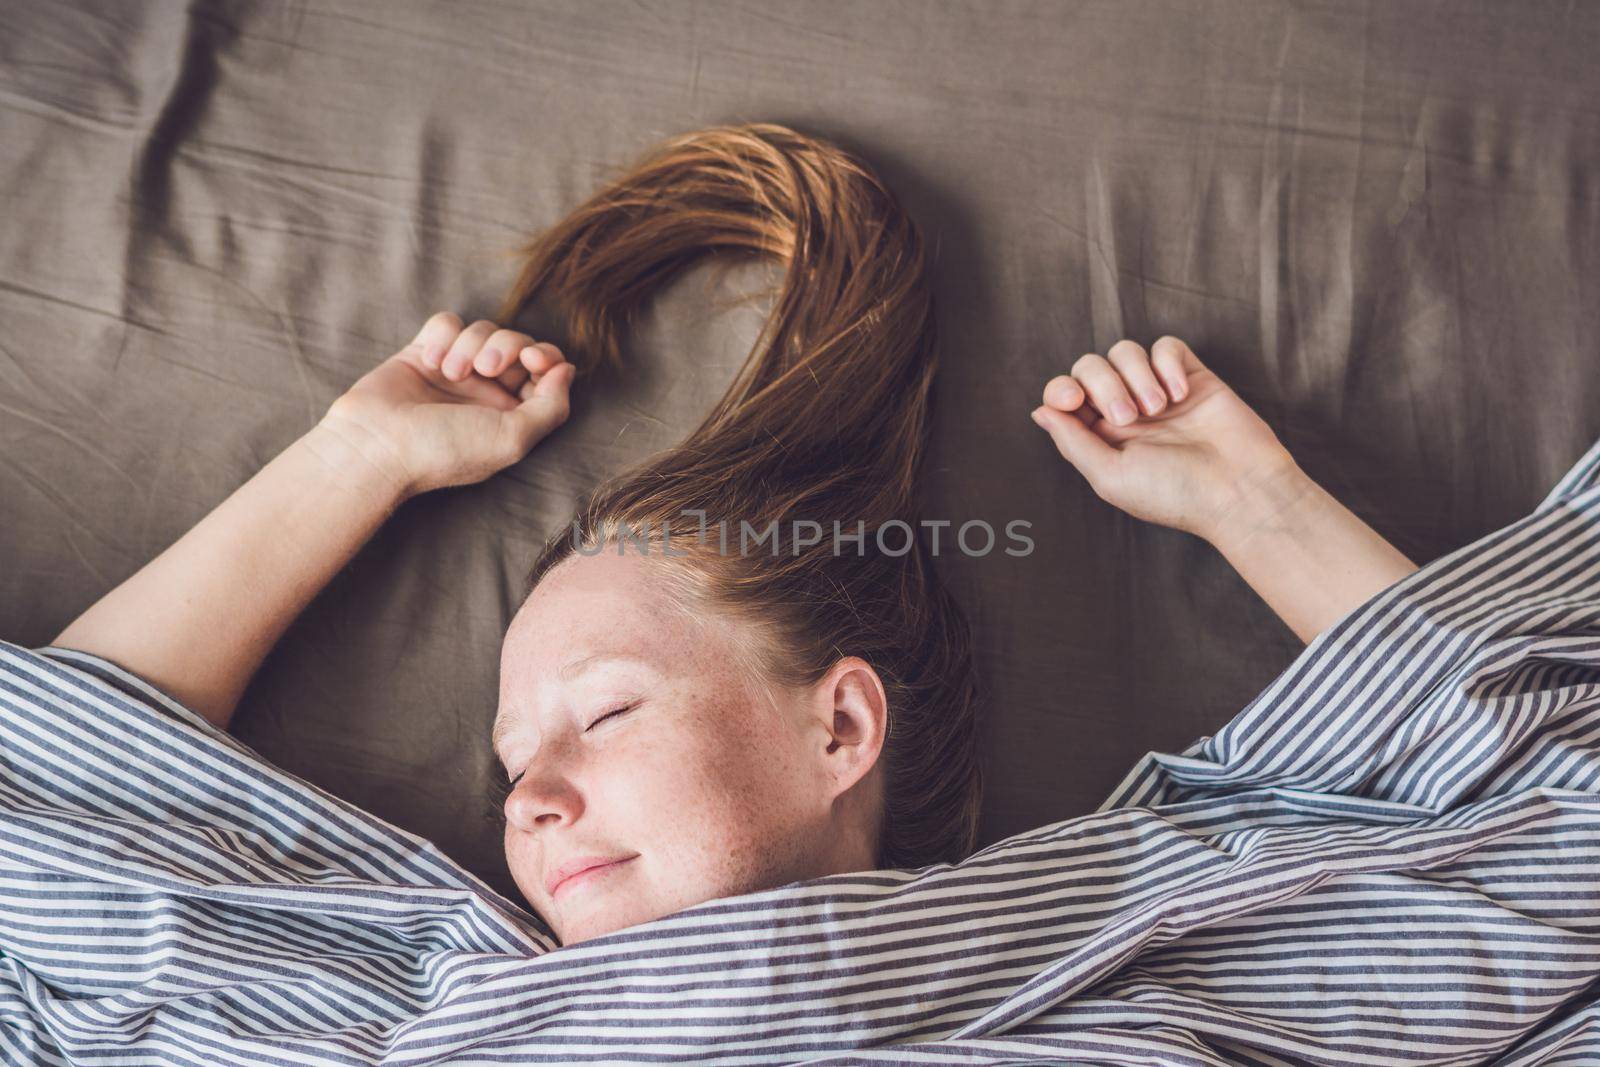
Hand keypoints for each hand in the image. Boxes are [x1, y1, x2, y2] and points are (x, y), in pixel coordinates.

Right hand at [319, 311, 576, 497]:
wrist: (377, 446)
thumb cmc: (444, 450)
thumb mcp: (513, 438)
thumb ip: (551, 407)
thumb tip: (568, 370)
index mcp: (512, 414)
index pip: (546, 371)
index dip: (545, 357)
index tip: (532, 362)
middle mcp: (486, 391)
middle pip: (518, 343)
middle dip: (509, 345)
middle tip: (487, 367)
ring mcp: (455, 370)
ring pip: (483, 329)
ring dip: (472, 345)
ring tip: (450, 373)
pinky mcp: (423, 352)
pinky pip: (447, 322)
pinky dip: (444, 336)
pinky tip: (431, 360)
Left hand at [1029, 336, 1299, 541]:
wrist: (1239, 490)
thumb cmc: (1174, 493)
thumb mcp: (1110, 475)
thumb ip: (1072, 441)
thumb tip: (1041, 410)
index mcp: (1101, 437)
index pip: (1065, 395)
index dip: (1060, 388)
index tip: (1072, 400)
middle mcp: (1126, 411)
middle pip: (1091, 366)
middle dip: (1103, 384)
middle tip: (1130, 417)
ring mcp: (1158, 392)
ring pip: (1125, 351)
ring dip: (1137, 376)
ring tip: (1159, 409)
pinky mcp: (1192, 377)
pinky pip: (1166, 346)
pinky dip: (1166, 364)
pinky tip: (1180, 395)